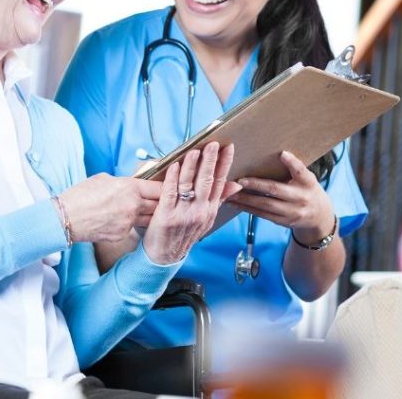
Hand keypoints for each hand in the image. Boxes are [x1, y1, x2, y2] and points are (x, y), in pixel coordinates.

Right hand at [58, 173, 161, 242]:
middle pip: (158, 205)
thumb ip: (123, 182)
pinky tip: (124, 222)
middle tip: (164, 201)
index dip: (164, 187)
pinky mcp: (122, 235)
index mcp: (130, 187)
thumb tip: (131, 185)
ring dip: (150, 215)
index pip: (158, 187)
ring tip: (150, 213)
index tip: (168, 187)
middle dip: (161, 203)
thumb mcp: (104, 179)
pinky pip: (133, 229)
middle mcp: (133, 205)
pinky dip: (131, 225)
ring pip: (149, 219)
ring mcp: (129, 222)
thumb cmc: (81, 195)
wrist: (66, 218)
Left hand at [142, 142, 241, 263]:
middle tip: (213, 144)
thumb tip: (235, 185)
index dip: (224, 164)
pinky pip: (170, 192)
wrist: (165, 256)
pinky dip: (172, 177)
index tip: (228, 148)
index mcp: (210, 210)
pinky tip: (174, 165)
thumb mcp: (206, 218)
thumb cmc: (184, 234)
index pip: (220, 182)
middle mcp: (200, 211)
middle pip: (207, 181)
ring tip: (195, 150)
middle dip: (211, 160)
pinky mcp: (166, 215)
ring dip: (192, 165)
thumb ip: (219, 199)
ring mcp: (183, 213)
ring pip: (189, 184)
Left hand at [229, 151, 334, 245]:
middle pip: (276, 189)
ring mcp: (293, 212)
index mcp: (308, 182)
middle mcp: (301, 197)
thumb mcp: (306, 178)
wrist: (318, 216)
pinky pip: (263, 215)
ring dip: (246, 199)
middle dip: (256, 185)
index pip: (301, 171)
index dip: (292, 162)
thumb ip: (294, 169)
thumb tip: (275, 154)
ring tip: (231, 193)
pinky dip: (249, 209)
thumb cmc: (307, 190)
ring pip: (266, 204)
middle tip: (240, 180)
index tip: (282, 154)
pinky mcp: (284, 222)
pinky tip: (237, 203)